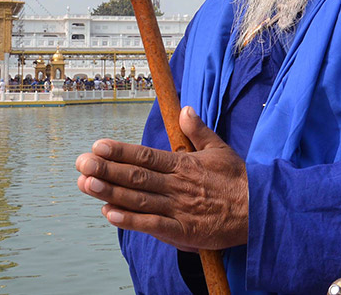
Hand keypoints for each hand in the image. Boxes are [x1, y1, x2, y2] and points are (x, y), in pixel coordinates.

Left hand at [76, 106, 248, 250]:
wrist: (259, 211)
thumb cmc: (238, 180)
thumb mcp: (220, 149)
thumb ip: (198, 130)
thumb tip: (185, 109)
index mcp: (183, 165)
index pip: (145, 156)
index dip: (120, 151)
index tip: (98, 145)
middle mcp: (176, 185)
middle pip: (135, 176)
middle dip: (105, 169)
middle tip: (81, 163)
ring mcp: (178, 209)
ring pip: (138, 199)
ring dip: (110, 192)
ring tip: (86, 184)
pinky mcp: (183, 232)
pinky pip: (152, 225)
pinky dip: (130, 220)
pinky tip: (110, 214)